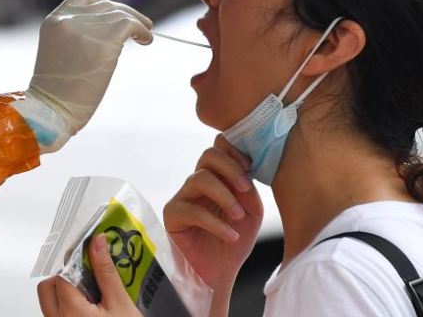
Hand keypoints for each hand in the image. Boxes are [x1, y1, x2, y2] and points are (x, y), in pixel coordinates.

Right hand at [28, 0, 152, 135]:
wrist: (51, 111)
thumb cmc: (57, 93)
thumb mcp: (60, 53)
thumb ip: (78, 36)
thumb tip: (112, 31)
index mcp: (53, 21)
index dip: (104, 3)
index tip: (116, 14)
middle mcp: (68, 19)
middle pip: (106, 5)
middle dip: (125, 13)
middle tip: (142, 24)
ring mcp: (86, 28)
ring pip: (120, 14)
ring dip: (137, 22)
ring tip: (145, 36)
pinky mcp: (104, 40)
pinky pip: (130, 24)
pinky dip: (142, 30)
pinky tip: (146, 40)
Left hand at [37, 234, 141, 316]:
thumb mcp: (120, 304)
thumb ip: (106, 272)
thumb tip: (98, 243)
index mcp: (70, 312)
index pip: (61, 274)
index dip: (76, 263)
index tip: (91, 259)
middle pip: (47, 288)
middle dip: (64, 279)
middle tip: (89, 280)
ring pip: (50, 305)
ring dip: (65, 296)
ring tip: (92, 299)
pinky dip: (68, 311)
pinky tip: (90, 312)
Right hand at [163, 135, 262, 288]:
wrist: (219, 273)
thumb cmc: (234, 240)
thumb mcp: (250, 213)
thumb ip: (248, 190)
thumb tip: (245, 172)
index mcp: (217, 177)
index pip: (219, 148)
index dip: (235, 151)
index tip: (250, 166)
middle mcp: (197, 182)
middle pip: (208, 155)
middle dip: (231, 168)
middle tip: (245, 189)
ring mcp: (183, 196)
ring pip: (201, 178)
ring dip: (225, 196)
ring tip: (239, 217)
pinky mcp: (172, 215)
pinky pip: (193, 210)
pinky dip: (217, 223)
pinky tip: (231, 236)